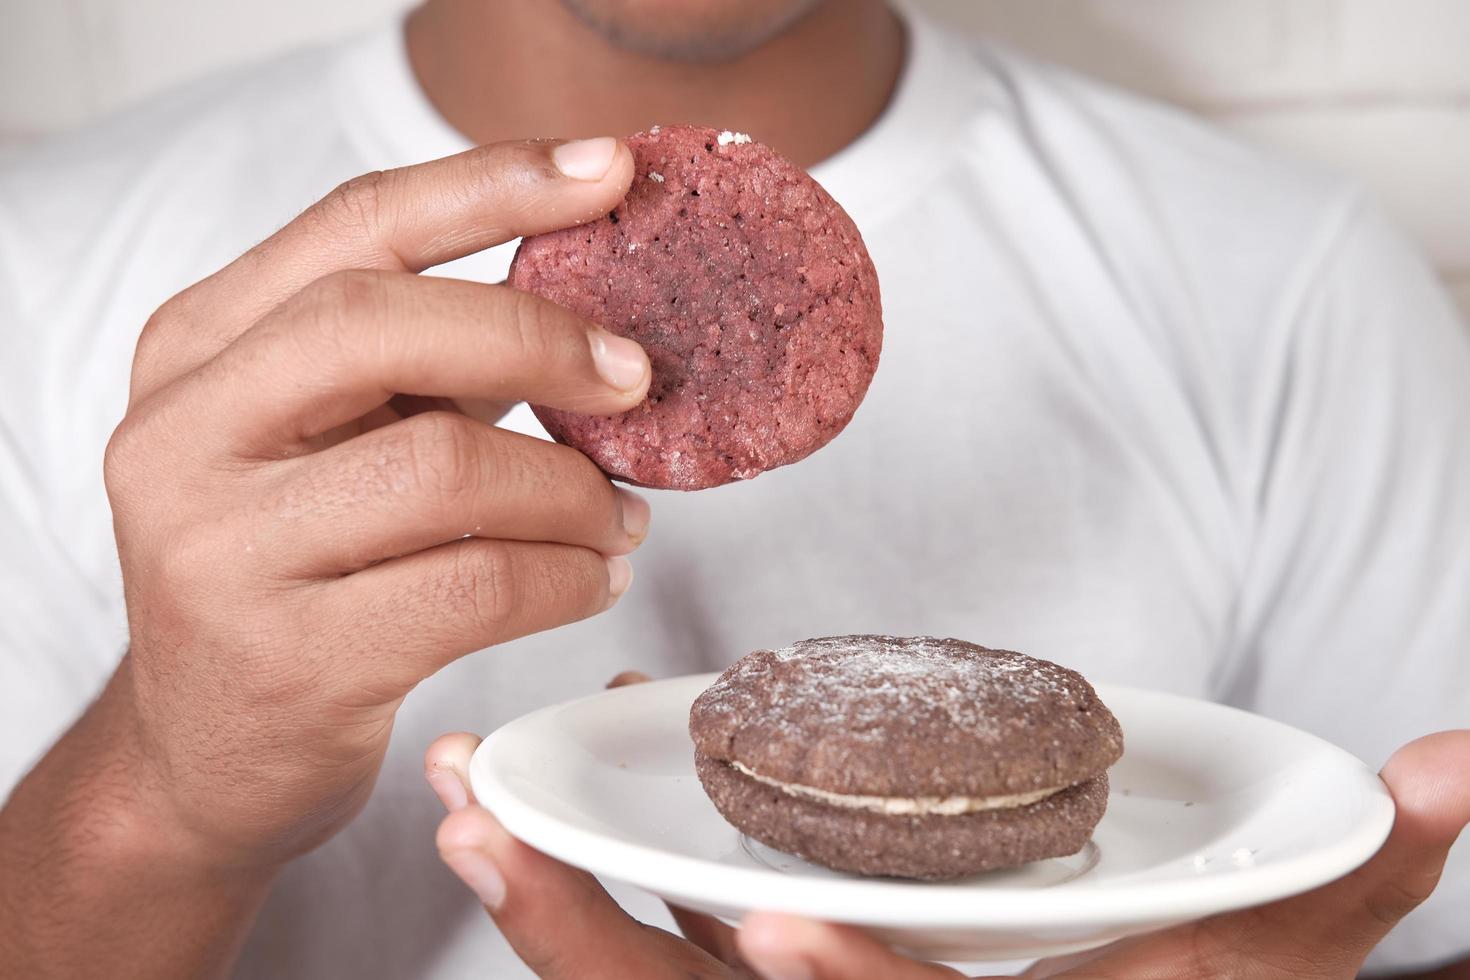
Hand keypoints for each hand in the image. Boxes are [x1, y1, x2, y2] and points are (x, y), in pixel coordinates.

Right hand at [98, 136, 652, 869]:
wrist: (206, 751)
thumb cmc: (293, 571)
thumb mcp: (321, 441)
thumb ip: (416, 366)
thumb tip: (592, 314)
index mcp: (195, 350)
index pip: (353, 227)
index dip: (490, 185)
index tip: (606, 171)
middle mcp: (181, 435)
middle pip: (382, 325)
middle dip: (540, 338)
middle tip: (637, 378)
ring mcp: (221, 550)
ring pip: (444, 466)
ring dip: (570, 487)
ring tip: (620, 514)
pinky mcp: (288, 658)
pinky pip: (473, 585)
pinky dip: (564, 575)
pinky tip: (591, 577)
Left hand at [427, 681, 1469, 978]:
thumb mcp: (1255, 955)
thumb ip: (1347, 875)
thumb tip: (1461, 760)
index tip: (777, 935)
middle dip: (591, 941)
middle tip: (484, 829)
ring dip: (542, 901)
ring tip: (458, 799)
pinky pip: (634, 951)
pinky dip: (567, 884)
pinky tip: (507, 803)